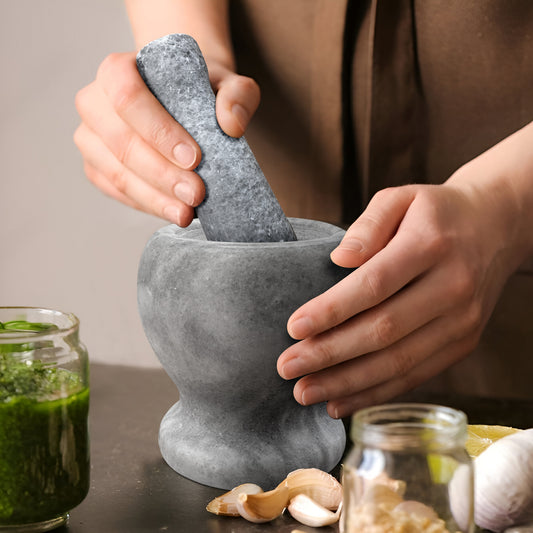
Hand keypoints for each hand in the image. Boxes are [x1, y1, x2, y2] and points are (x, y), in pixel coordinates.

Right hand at [74, 51, 259, 224]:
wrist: (182, 101)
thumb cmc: (197, 91)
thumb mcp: (225, 83)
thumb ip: (237, 94)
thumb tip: (232, 124)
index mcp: (116, 70)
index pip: (128, 96)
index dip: (159, 130)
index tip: (193, 158)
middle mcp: (94, 102)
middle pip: (122, 142)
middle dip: (162, 174)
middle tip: (196, 193)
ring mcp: (90, 138)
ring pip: (117, 173)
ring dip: (154, 198)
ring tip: (187, 212)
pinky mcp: (96, 167)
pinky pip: (116, 192)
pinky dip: (146, 205)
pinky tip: (172, 211)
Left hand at [277, 180, 522, 418]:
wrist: (496, 227)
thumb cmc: (436, 213)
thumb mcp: (402, 197)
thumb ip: (369, 224)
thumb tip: (340, 260)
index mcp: (431, 245)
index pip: (374, 284)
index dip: (332, 309)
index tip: (293, 327)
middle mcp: (452, 287)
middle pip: (383, 331)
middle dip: (329, 354)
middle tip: (287, 368)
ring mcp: (462, 321)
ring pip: (398, 362)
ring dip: (347, 383)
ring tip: (305, 393)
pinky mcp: (463, 343)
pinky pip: (416, 375)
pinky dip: (376, 393)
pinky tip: (342, 402)